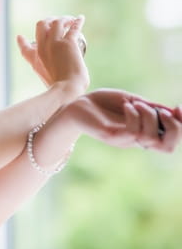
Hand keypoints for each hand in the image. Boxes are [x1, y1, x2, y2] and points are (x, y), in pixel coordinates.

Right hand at [17, 16, 88, 96]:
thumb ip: (46, 81)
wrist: (66, 89)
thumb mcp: (46, 86)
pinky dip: (77, 21)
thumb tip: (49, 88)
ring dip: (64, 19)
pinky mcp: (68, 43)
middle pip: (41, 25)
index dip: (21, 42)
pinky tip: (80, 18)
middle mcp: (42, 49)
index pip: (24, 49)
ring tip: (70, 21)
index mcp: (35, 60)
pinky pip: (73, 27)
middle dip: (49, 20)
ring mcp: (54, 44)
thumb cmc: (60, 91)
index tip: (20, 37)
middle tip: (57, 22)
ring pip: (57, 22)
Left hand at [67, 89, 181, 152]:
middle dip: (174, 128)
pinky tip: (126, 106)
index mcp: (143, 132)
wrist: (76, 104)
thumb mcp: (132, 101)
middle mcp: (136, 139)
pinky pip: (131, 132)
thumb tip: (173, 110)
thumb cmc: (103, 103)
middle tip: (161, 111)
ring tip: (135, 104)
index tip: (177, 108)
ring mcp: (123, 139)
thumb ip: (150, 107)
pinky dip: (134, 116)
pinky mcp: (110, 136)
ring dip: (149, 116)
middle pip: (168, 147)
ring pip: (150, 138)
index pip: (171, 141)